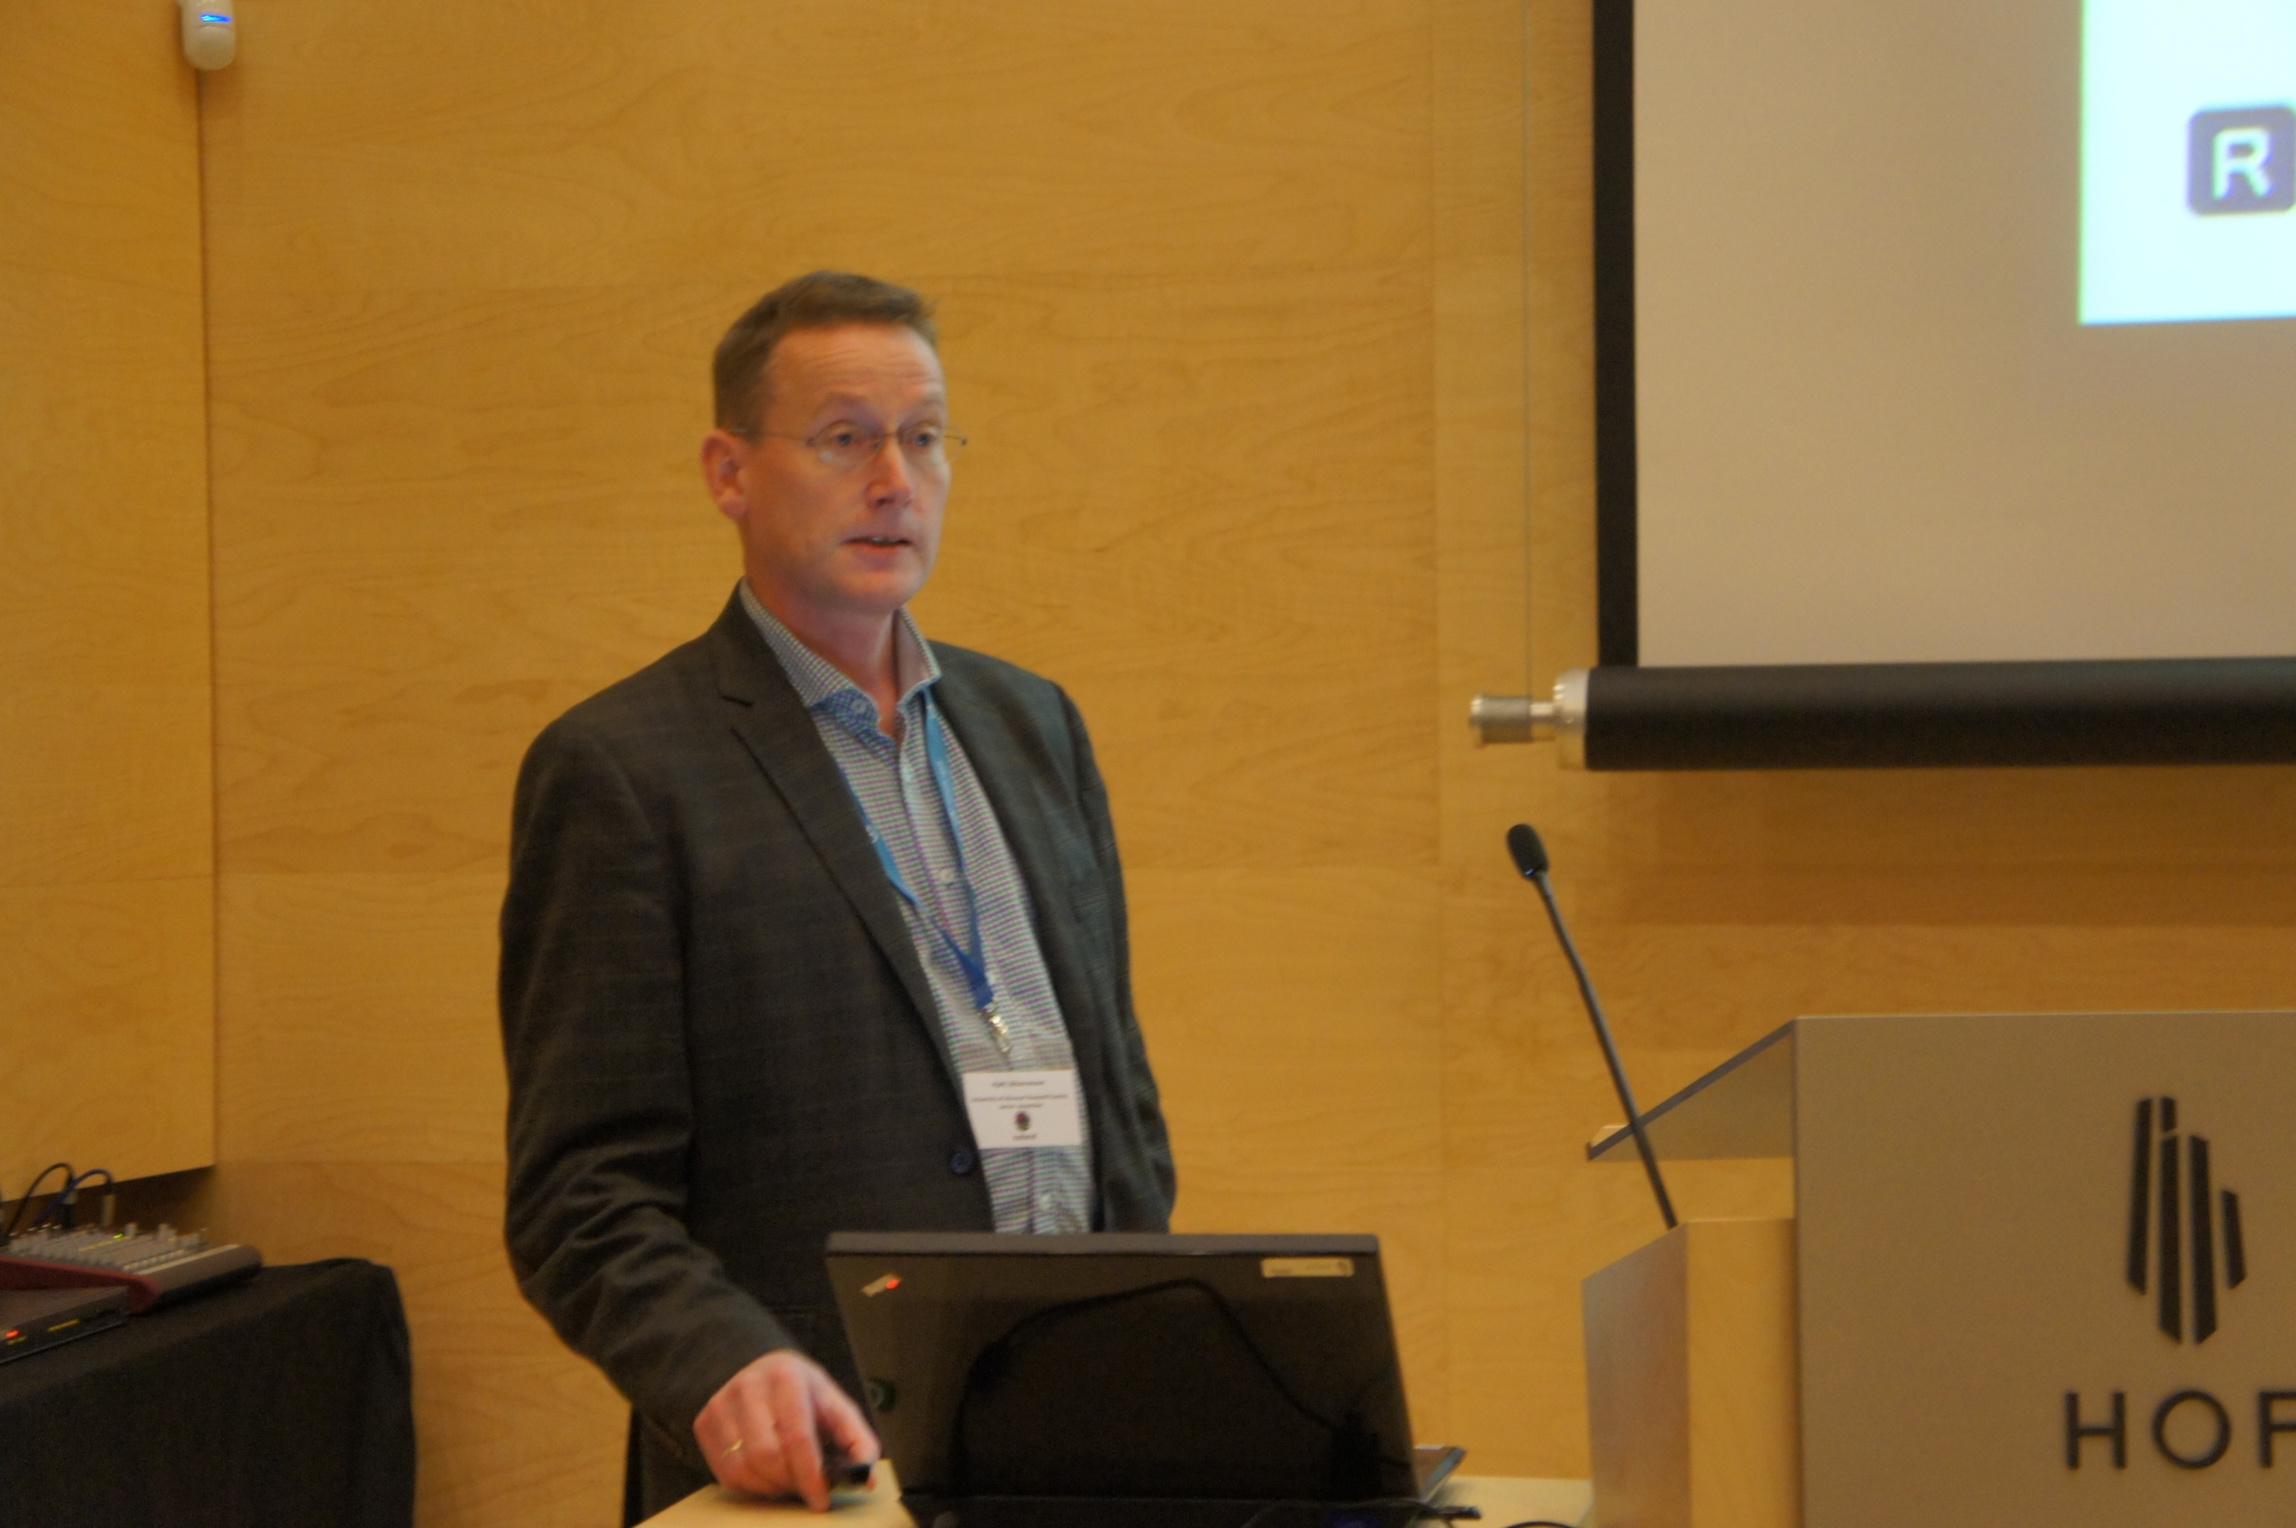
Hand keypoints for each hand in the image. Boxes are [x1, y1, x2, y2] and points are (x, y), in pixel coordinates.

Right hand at [692, 1349, 880, 1510]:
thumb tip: (865, 1479)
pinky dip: (750, 1487)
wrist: (762, 1370)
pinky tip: (766, 1477)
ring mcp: (721, 1404)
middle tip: (804, 1487)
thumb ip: (857, 1440)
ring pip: (743, 1468)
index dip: (810, 1475)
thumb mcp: (835, 1406)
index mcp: (787, 1376)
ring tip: (787, 1481)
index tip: (821, 1500)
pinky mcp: (704, 1423)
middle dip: (790, 1482)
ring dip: (770, 1487)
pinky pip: (725, 1474)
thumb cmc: (804, 1393)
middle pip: (767, 1456)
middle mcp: (749, 1386)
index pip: (797, 1436)